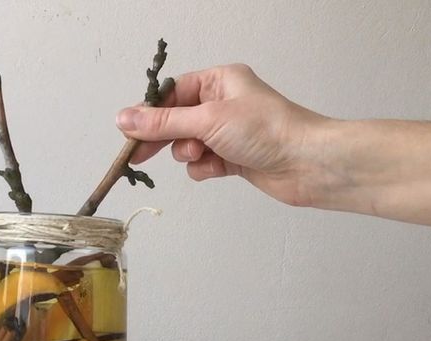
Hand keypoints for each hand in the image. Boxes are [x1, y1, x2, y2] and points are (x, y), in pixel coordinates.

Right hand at [116, 64, 330, 207]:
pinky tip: (217, 169)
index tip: (129, 132)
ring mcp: (228, 132)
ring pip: (188, 144)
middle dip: (163, 137)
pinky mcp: (234, 157)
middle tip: (138, 156)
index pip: (172, 93)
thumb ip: (162, 122)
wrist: (307, 163)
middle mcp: (223, 103)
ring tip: (203, 155)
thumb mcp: (206, 120)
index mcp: (219, 81)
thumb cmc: (266, 130)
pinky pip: (203, 163)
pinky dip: (205, 168)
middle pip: (176, 120)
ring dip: (189, 153)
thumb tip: (123, 118)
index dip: (150, 112)